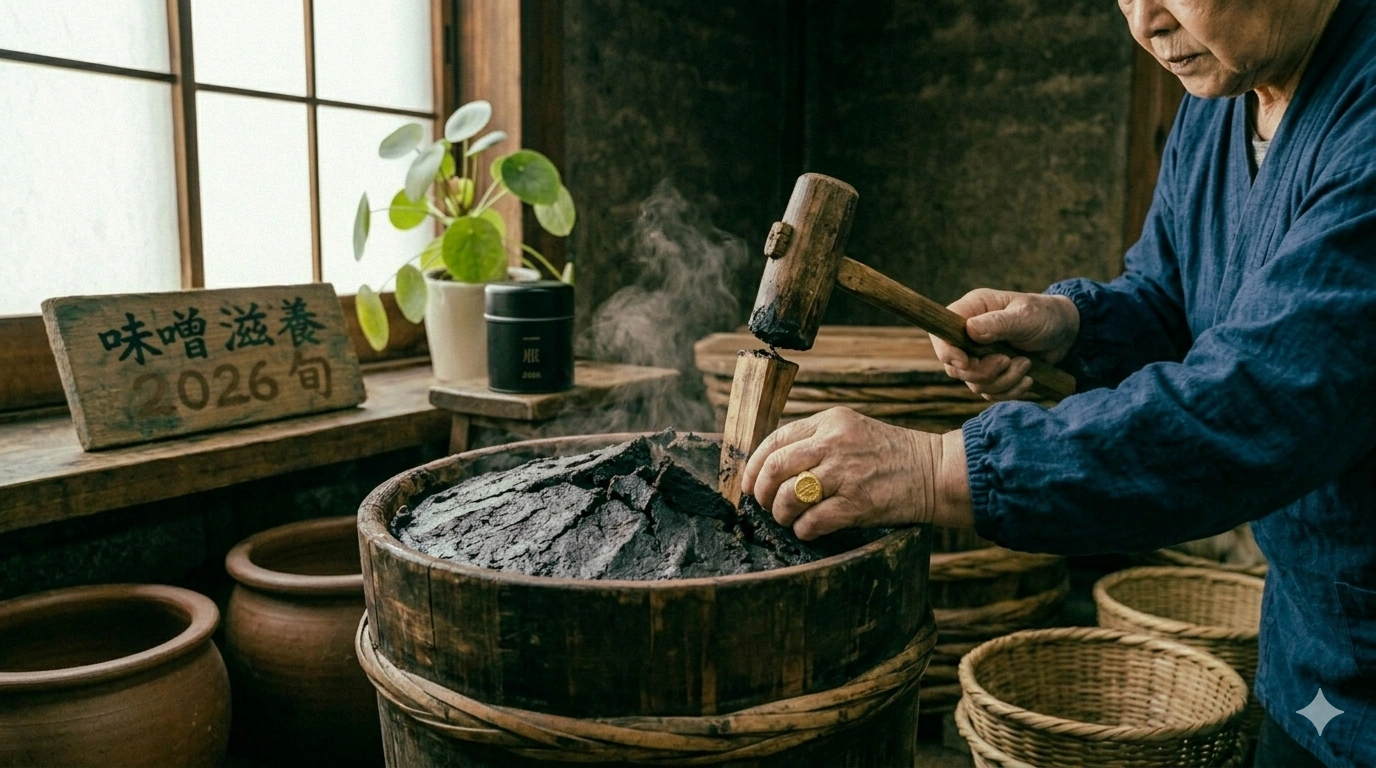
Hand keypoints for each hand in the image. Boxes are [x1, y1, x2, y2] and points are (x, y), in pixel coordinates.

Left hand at [740, 407, 972, 539]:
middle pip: (776, 467)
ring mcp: (846, 473)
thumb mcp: (850, 431)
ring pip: (789, 495)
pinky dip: (804, 529)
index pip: (775, 440)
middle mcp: (834, 443)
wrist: (934, 471)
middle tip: (766, 505)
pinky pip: (813, 521)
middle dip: (762, 492)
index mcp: (830, 422)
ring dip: (782, 513)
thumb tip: (771, 466)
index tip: (749, 484)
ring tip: (790, 518)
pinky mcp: (858, 502)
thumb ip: (815, 440)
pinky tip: (808, 530)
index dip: (754, 465)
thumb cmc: (889, 455)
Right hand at [930, 289, 1079, 400]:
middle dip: (982, 371)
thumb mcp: (1026, 316)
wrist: (1067, 334)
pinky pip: (989, 393)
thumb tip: (970, 330)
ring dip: (1002, 381)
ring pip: (973, 383)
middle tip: (1008, 361)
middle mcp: (969, 334)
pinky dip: (1010, 390)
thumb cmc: (1046, 316)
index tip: (966, 362)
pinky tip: (1028, 378)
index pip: (941, 334)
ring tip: (1026, 365)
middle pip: (954, 366)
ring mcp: (979, 356)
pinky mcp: (991, 374)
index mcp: (971, 310)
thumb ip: (998, 323)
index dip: (947, 352)